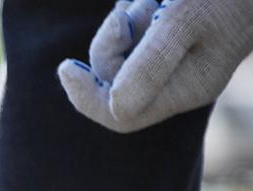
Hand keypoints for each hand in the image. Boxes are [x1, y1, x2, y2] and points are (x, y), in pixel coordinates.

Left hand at [58, 0, 252, 133]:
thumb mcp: (184, 21)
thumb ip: (149, 65)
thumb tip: (114, 106)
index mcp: (185, 90)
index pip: (120, 116)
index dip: (88, 98)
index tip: (67, 68)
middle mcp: (179, 81)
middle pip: (114, 82)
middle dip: (109, 48)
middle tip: (126, 17)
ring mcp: (176, 59)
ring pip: (122, 54)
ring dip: (124, 25)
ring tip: (153, 1)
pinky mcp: (172, 36)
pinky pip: (134, 34)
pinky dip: (133, 15)